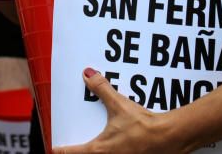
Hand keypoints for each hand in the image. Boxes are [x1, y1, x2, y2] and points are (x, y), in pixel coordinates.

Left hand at [53, 69, 175, 153]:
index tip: (54, 147)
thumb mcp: (119, 105)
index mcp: (99, 150)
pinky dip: (111, 152)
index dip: (60, 149)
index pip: (71, 153)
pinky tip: (116, 144)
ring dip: (95, 150)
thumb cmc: (143, 126)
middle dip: (78, 151)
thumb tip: (88, 75)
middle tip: (72, 145)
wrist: (167, 138)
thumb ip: (102, 89)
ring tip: (96, 143)